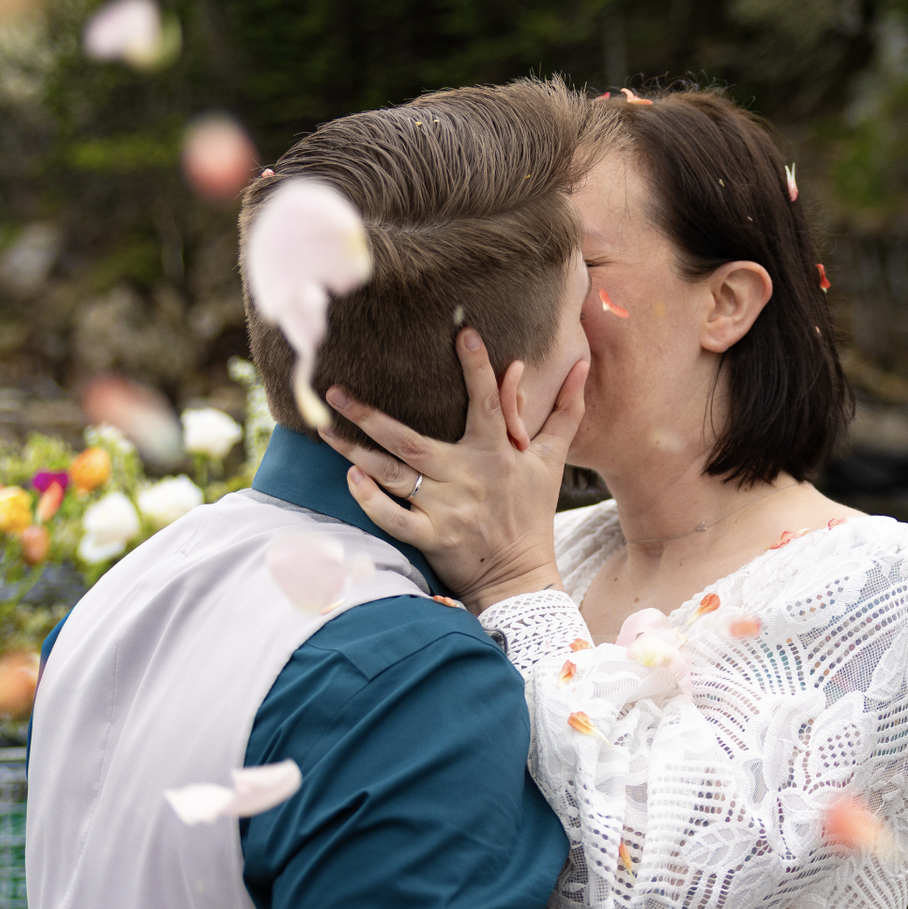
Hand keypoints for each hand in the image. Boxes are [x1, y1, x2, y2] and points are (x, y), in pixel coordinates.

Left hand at [322, 330, 588, 613]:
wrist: (521, 575)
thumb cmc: (531, 512)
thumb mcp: (551, 460)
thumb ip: (565, 411)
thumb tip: (582, 366)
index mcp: (494, 452)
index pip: (487, 402)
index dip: (477, 368)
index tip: (463, 333)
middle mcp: (466, 476)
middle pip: (409, 439)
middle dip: (369, 414)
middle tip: (333, 392)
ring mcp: (445, 509)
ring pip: (392, 474)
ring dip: (356, 453)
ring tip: (324, 431)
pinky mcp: (431, 538)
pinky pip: (394, 518)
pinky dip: (371, 501)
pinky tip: (351, 480)